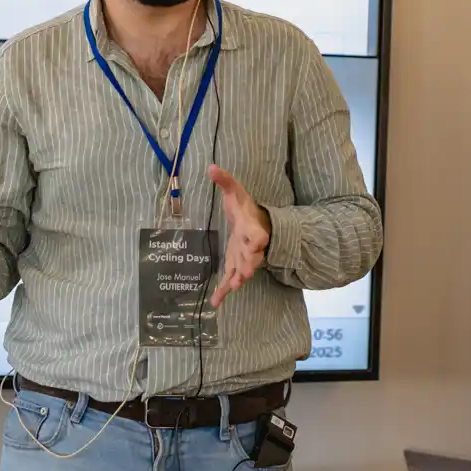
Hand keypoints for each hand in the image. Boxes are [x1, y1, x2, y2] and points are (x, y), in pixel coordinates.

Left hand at [209, 165, 269, 306]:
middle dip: (249, 263)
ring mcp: (244, 258)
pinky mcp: (236, 267)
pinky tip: (215, 303)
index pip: (258, 232)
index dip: (258, 237)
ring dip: (239, 278)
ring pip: (243, 270)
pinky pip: (230, 281)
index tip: (260, 240)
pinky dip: (224, 292)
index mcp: (252, 227)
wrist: (257, 225)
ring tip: (235, 285)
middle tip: (246, 272)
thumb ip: (225, 181)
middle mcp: (251, 246)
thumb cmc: (245, 208)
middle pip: (253, 256)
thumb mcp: (236, 193)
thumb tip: (210, 166)